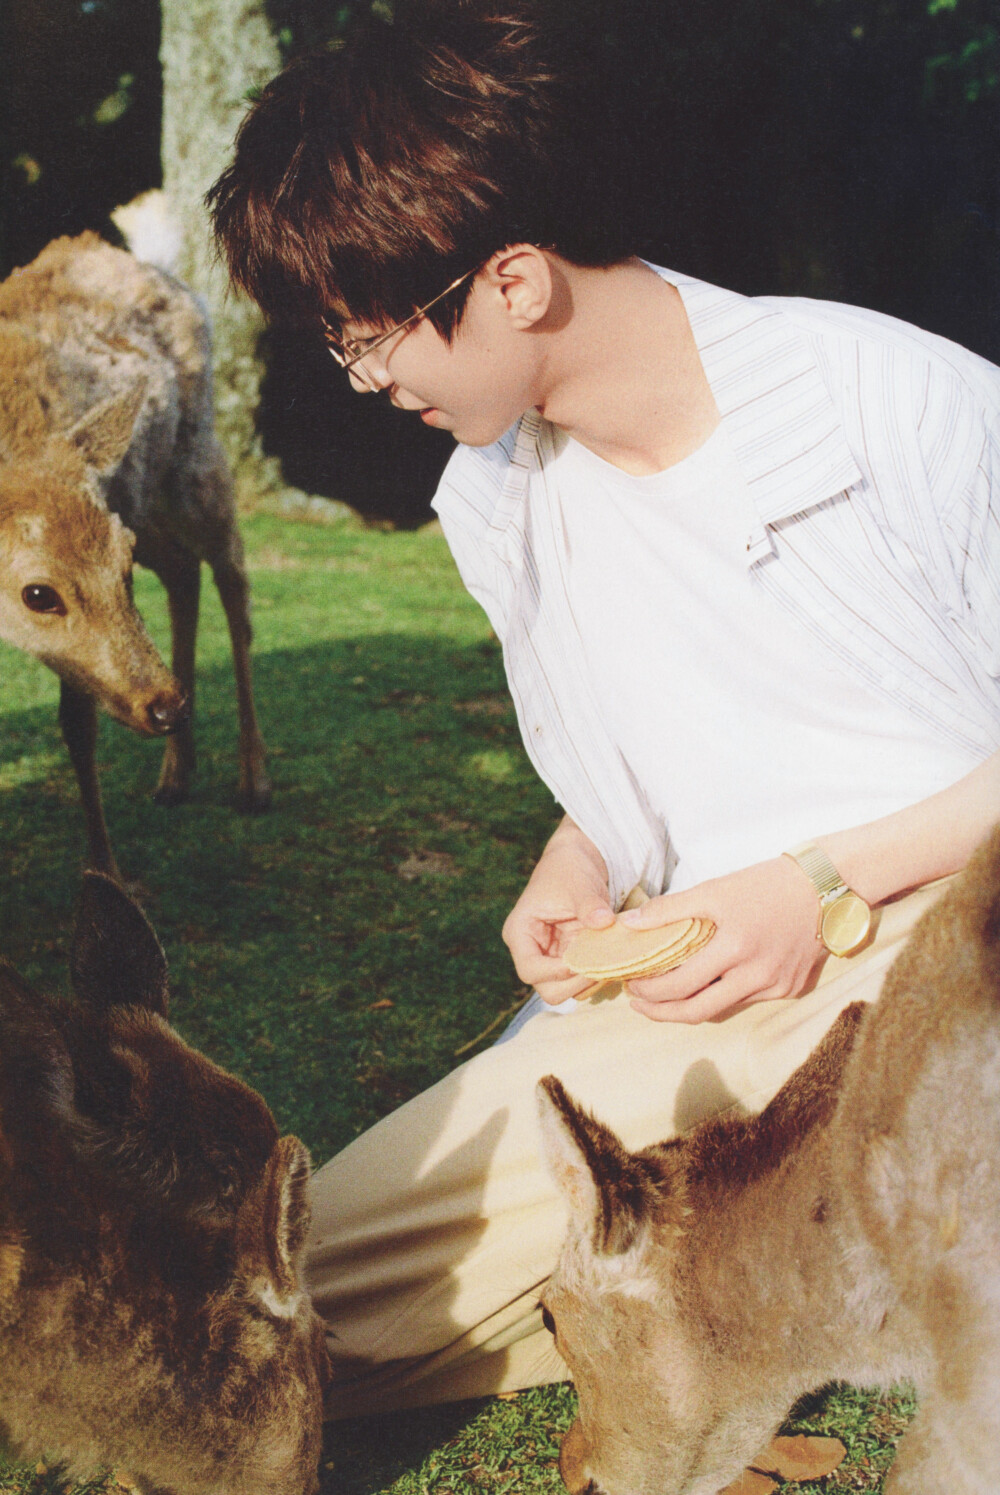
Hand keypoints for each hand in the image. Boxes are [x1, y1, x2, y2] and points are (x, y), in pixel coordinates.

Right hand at [502, 819, 614, 1004]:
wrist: (577, 861)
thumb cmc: (570, 869)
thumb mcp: (579, 884)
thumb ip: (590, 904)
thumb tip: (604, 921)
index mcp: (520, 932)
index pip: (530, 970)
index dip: (556, 973)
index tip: (584, 961)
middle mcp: (531, 950)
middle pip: (547, 989)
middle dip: (575, 983)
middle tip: (602, 967)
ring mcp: (549, 957)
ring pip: (565, 990)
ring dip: (588, 983)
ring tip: (610, 963)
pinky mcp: (567, 958)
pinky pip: (578, 980)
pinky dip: (595, 977)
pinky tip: (611, 961)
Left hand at [621, 856, 825, 1022]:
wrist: (825, 886)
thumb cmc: (765, 884)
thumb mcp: (714, 889)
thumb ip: (669, 909)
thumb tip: (628, 924)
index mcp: (735, 947)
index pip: (679, 985)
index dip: (649, 991)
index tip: (631, 983)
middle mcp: (757, 974)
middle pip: (698, 1011)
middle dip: (662, 1012)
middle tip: (639, 1003)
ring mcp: (776, 986)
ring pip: (722, 1009)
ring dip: (689, 1006)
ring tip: (665, 997)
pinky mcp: (790, 989)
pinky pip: (747, 1001)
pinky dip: (722, 996)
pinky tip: (706, 985)